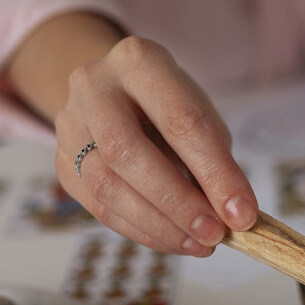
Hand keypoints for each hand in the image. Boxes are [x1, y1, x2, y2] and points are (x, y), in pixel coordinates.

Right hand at [53, 36, 257, 255]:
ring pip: (106, 186)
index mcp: (138, 60)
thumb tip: (232, 218)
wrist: (114, 93)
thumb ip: (214, 159)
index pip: (180, 120)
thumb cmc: (168, 104)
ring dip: (159, 225)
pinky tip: (172, 240)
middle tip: (215, 234)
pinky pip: (97, 208)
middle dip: (178, 202)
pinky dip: (140, 231)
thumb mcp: (198, 113)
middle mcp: (93, 86)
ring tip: (199, 243)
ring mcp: (69, 124)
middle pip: (127, 152)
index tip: (242, 214)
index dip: (215, 172)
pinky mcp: (62, 162)